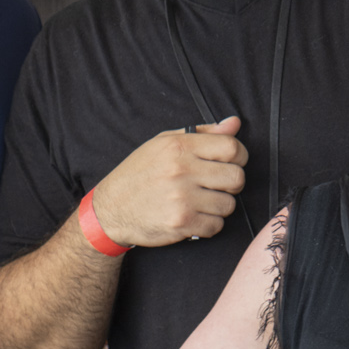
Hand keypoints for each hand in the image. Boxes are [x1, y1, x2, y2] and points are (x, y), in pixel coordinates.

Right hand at [88, 118, 247, 248]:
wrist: (110, 210)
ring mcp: (181, 198)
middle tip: (217, 185)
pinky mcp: (181, 222)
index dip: (239, 156)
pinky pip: (216, 226)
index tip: (231, 162)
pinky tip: (193, 216)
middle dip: (232, 184)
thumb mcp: (164, 143)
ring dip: (218, 206)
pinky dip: (208, 224)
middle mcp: (181, 170)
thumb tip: (234, 123)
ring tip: (199, 201)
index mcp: (179, 146)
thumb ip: (203, 133)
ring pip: (228, 205)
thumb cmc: (139, 174)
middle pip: (237, 178)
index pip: (232, 147)